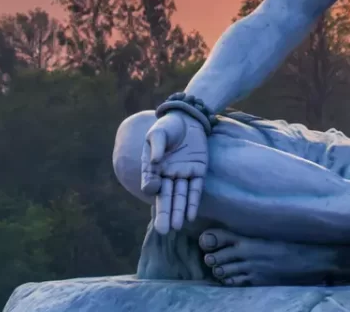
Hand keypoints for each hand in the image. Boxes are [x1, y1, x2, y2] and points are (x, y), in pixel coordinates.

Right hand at [140, 112, 208, 233]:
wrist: (188, 118)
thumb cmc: (169, 126)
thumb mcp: (159, 132)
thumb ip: (157, 146)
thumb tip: (155, 162)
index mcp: (153, 167)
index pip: (151, 182)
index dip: (152, 186)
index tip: (154, 187)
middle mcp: (167, 174)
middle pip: (165, 196)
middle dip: (165, 213)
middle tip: (163, 231)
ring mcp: (183, 174)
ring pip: (180, 196)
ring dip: (179, 211)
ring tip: (176, 227)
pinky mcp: (199, 171)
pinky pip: (196, 189)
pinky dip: (193, 202)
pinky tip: (190, 216)